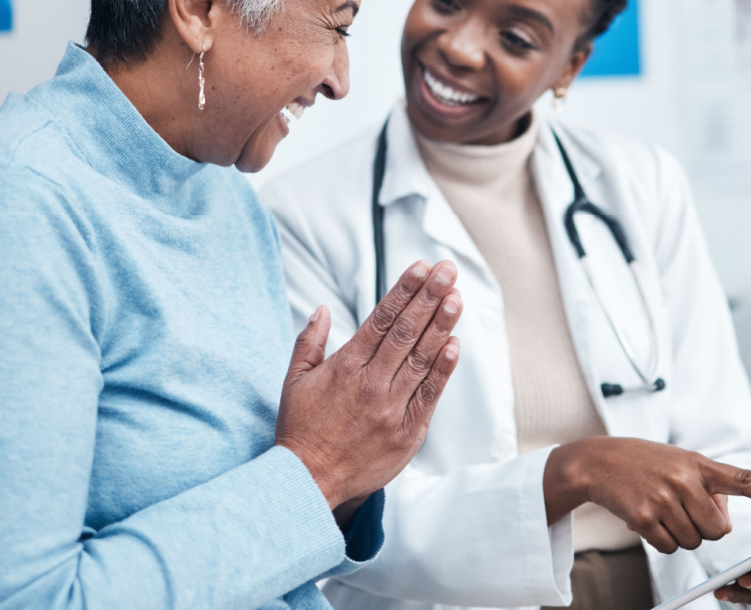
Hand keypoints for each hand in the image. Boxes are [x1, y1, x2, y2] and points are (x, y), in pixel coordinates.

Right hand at [276, 260, 461, 509]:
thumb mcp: (294, 381)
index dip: (404, 290)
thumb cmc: (300, 430)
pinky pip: (428, 396)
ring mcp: (390, 409)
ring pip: (421, 360)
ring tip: (456, 298)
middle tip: (447, 270)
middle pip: (406, 333)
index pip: (381, 319)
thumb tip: (323, 309)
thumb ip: (309, 342)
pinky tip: (454, 345)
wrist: (309, 482)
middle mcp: (370, 384)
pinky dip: (443, 370)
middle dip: (429, 297)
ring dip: (441, 326)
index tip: (421, 268)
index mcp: (345, 367)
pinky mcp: (406, 433)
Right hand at [544, 438, 750, 554]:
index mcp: (698, 463)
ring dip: (682, 535)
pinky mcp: (644, 517)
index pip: (743, 479)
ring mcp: (663, 499)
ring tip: (662, 510)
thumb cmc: (643, 462)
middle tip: (683, 511)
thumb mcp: (679, 462)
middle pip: (717, 530)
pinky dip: (663, 541)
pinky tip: (648, 520)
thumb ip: (707, 486)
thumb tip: (723, 522)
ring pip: (694, 542)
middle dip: (705, 529)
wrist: (596, 461)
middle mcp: (684, 480)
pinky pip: (670, 547)